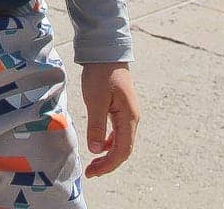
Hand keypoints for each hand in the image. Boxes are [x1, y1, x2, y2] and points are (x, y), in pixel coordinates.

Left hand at [80, 62, 138, 177]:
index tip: (92, 172)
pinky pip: (118, 132)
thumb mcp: (95, 100)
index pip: (122, 150)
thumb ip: (96, 126)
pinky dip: (109, 142)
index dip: (108, 165)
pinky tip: (99, 145)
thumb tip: (96, 150)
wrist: (106, 52)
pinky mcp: (121, 108)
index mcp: (128, 117)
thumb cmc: (101, 74)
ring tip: (94, 162)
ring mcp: (128, 113)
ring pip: (121, 141)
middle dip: (108, 163)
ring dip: (108, 154)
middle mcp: (132, 118)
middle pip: (123, 149)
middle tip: (90, 172)